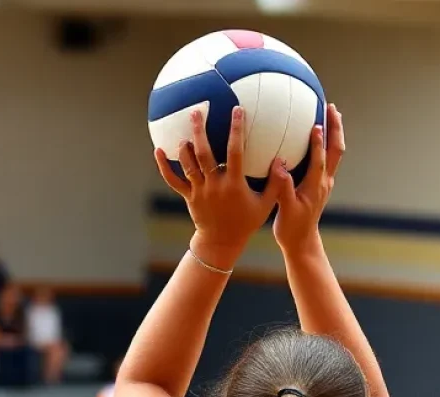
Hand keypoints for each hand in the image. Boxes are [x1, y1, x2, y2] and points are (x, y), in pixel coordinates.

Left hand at [154, 107, 284, 270]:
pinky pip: (173, 180)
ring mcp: (199, 191)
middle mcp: (214, 185)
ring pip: (188, 164)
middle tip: (197, 111)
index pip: (235, 152)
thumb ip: (275, 184)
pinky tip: (158, 150)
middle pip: (204, 154)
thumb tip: (282, 161)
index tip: (237, 110)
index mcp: (234, 184)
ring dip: (184, 147)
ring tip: (184, 133)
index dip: (236, 130)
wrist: (222, 242)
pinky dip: (164, 166)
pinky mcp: (189, 196)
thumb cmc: (246, 222)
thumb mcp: (265, 205)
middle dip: (199, 131)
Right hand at [273, 104, 344, 253]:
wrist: (301, 242)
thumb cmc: (291, 228)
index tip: (316, 124)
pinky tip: (317, 131)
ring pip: (335, 152)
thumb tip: (280, 165)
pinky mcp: (320, 183)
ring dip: (334, 131)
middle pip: (336, 151)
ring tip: (330, 112)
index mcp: (315, 187)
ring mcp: (324, 182)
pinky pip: (328, 157)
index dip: (318, 143)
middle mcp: (324, 182)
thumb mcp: (285, 210)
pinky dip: (326, 141)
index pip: (320, 161)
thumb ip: (284, 188)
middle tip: (331, 107)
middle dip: (335, 128)